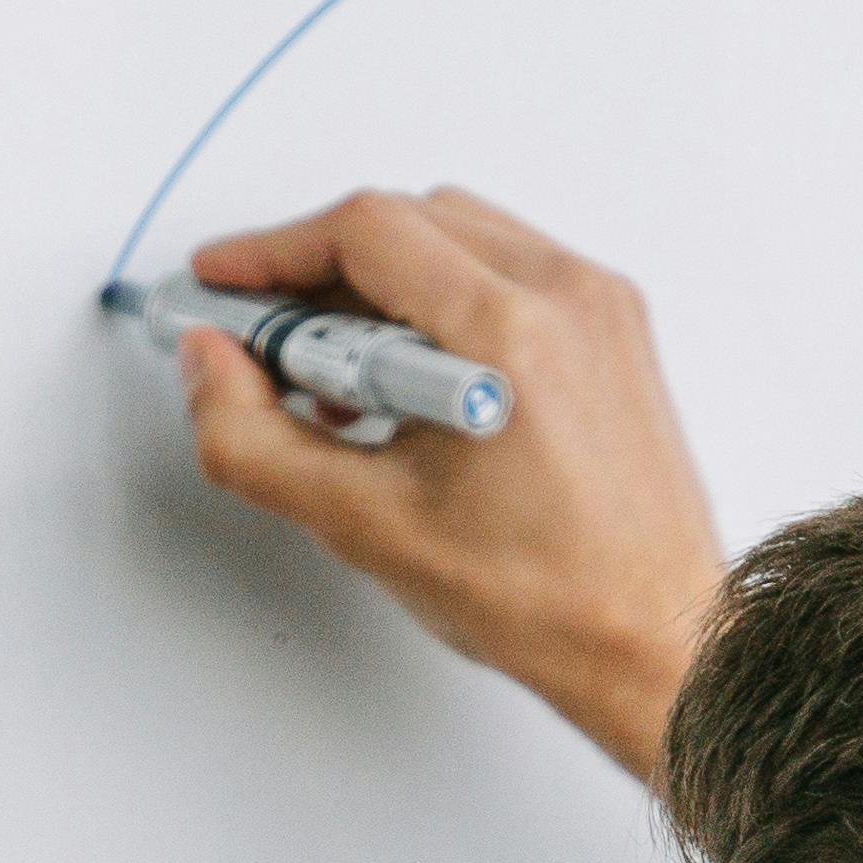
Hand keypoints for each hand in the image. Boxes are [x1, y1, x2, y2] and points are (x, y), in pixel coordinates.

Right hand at [169, 191, 723, 784]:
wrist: (653, 642)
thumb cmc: (543, 600)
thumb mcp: (364, 527)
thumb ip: (255, 440)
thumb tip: (209, 366)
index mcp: (506, 334)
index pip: (364, 232)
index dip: (272, 251)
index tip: (222, 281)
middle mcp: (564, 297)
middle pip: (408, 221)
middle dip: (320, 269)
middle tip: (268, 340)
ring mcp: (599, 306)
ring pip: (458, 236)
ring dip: (381, 283)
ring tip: (340, 378)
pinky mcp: (616, 327)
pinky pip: (509, 268)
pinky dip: (443, 299)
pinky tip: (411, 380)